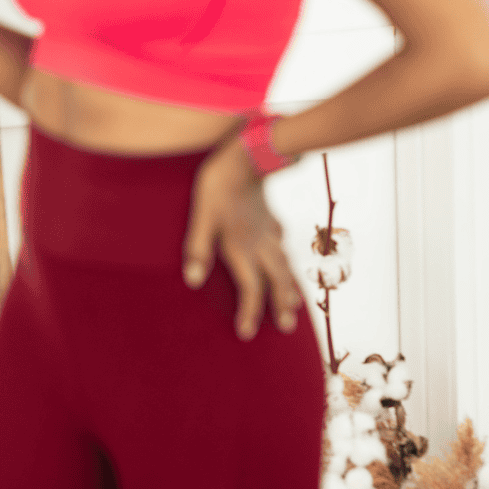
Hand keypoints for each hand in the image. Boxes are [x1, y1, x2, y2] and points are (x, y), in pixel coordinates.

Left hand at [183, 133, 301, 339]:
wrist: (246, 155)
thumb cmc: (218, 185)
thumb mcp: (202, 216)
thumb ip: (198, 248)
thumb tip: (193, 281)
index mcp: (242, 247)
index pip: (250, 287)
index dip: (249, 312)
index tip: (246, 334)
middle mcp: (259, 243)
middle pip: (275, 279)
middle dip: (280, 305)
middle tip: (286, 327)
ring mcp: (267, 228)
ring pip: (283, 262)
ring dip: (289, 284)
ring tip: (295, 301)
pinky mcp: (268, 214)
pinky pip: (280, 240)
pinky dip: (284, 252)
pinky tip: (284, 250)